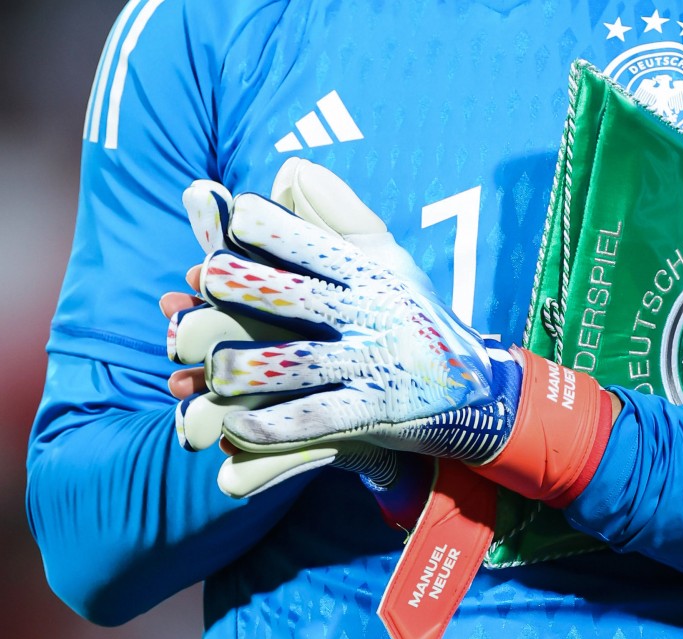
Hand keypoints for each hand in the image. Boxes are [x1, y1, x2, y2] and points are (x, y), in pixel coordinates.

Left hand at [174, 189, 615, 507]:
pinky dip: (275, 426)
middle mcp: (370, 314)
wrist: (474, 388)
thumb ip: (341, 214)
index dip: (273, 229)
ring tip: (212, 369)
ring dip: (250, 367)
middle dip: (250, 287)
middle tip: (207, 279)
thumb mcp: (389, 259)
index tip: (234, 214)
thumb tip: (291, 168)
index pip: (317, 244)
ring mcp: (373, 364)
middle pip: (301, 298)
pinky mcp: (375, 412)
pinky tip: (235, 426)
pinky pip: (317, 418)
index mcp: (369, 273)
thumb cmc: (413, 313)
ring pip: (300, 363)